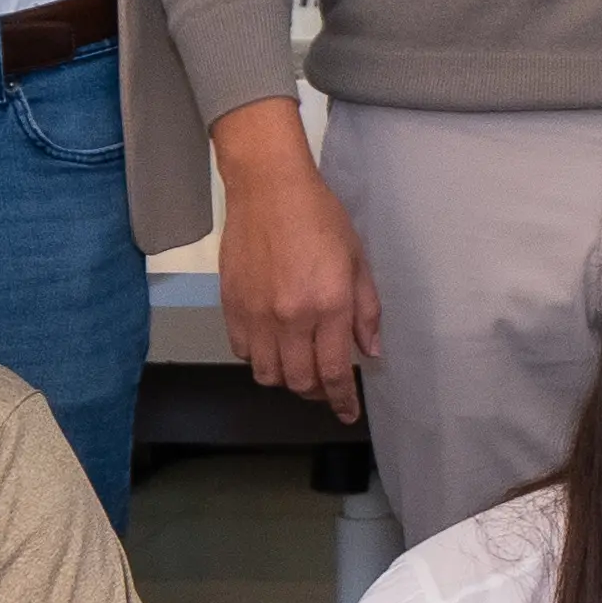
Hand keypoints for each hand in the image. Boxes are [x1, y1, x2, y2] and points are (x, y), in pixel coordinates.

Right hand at [218, 102, 379, 410]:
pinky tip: (273, 345)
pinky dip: (259, 358)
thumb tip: (370, 351)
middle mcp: (291, 317)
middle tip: (326, 386)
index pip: (335, 372)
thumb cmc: (320, 217)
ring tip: (299, 367)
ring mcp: (257, 314)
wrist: (269, 189)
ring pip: (267, 374)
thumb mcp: (358, 260)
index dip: (342, 400)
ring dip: (286, 379)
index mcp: (328, 305)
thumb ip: (366, 310)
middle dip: (316, 392)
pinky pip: (243, 352)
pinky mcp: (231, 306)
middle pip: (299, 381)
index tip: (347, 413)